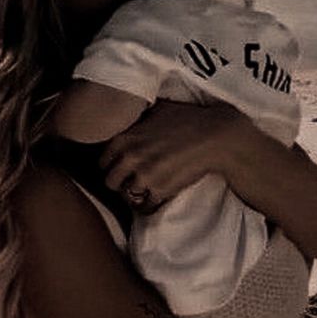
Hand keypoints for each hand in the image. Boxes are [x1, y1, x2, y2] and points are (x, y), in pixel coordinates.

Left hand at [99, 100, 238, 210]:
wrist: (214, 137)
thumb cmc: (189, 119)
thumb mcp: (158, 110)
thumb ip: (139, 118)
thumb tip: (132, 116)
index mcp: (124, 139)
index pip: (102, 162)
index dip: (110, 166)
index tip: (120, 169)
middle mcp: (130, 158)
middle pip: (110, 182)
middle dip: (120, 183)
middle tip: (131, 182)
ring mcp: (144, 176)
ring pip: (126, 196)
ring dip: (134, 196)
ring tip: (143, 192)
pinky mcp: (160, 190)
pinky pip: (144, 207)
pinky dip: (149, 206)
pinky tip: (154, 200)